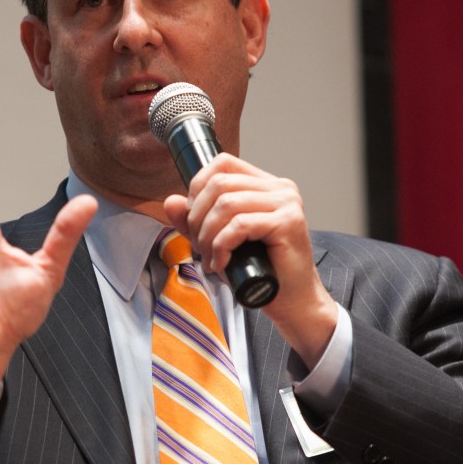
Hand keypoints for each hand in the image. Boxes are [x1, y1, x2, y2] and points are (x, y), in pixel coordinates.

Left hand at [163, 153, 337, 368]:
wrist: (292, 300)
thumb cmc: (260, 271)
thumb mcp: (220, 240)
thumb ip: (196, 220)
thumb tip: (170, 201)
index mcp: (266, 184)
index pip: (222, 163)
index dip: (198, 186)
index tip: (193, 218)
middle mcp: (279, 188)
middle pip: (219, 184)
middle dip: (198, 218)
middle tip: (198, 247)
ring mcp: (286, 203)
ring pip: (226, 204)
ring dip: (207, 236)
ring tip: (210, 259)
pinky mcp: (288, 222)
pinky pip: (239, 225)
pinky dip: (221, 246)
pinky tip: (222, 264)